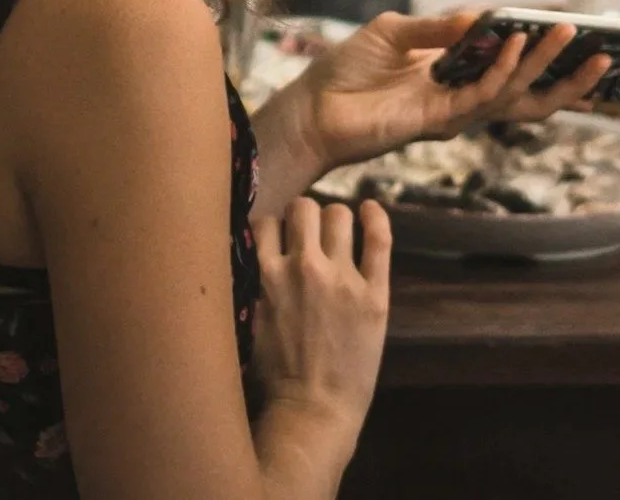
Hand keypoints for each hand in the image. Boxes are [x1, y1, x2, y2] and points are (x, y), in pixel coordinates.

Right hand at [252, 198, 390, 440]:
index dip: (272, 227)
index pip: (264, 222)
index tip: (278, 239)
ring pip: (338, 215)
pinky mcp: (374, 291)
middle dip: (303, 217)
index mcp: (264, 277)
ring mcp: (342, 276)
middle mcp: (303, 267)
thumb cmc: (272, 379)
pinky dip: (376, 216)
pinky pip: (378, 237)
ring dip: (335, 220)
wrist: (312, 411)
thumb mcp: (242, 326)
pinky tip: (371, 210)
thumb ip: (246, 288)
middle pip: (303, 208)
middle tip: (308, 235)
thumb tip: (240, 260)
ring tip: (337, 233)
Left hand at [289, 12, 613, 171]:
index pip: (514, 66)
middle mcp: (463, 98)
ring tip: (571, 37)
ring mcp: (454, 111)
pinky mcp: (436, 120)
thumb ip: (438, 27)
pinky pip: (480, 94)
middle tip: (606, 52)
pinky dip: (501, 68)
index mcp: (458, 78)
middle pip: (530, 91)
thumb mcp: (394, 32)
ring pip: (514, 92)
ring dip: (545, 64)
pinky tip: (514, 44)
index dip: (548, 54)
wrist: (310, 109)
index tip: (584, 35)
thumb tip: (482, 16)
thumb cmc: (346, 72)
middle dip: (570, 75)